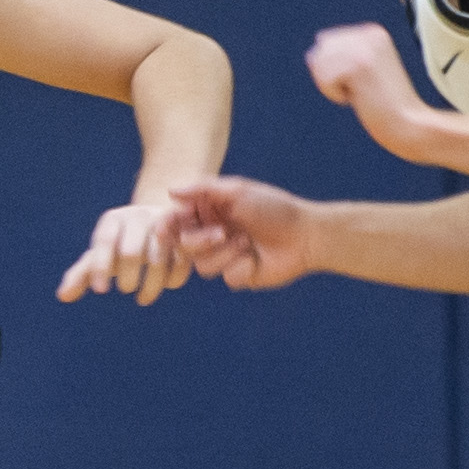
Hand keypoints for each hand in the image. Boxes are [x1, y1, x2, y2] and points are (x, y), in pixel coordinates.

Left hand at [55, 198, 190, 305]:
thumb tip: (63, 296)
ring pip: (158, 260)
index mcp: (113, 220)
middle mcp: (138, 217)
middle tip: (124, 289)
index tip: (100, 291)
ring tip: (142, 299)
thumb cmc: (121, 244)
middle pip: (131, 253)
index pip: (104, 243)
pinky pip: (180, 262)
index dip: (100, 268)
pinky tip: (165, 287)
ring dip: (150, 286)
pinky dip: (172, 280)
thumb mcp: (102, 254)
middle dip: (127, 277)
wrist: (158, 222)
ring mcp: (164, 225)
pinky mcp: (186, 235)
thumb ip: (83, 274)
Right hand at [174, 177, 321, 290]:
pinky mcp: (238, 275)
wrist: (305, 236)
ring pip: (202, 266)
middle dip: (201, 241)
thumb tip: (170, 191)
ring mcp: (224, 256)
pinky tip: (256, 259)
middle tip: (222, 233)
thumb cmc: (273, 208)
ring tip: (247, 243)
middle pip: (185, 246)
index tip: (163, 230)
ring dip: (225, 254)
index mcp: (210, 211)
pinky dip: (241, 267)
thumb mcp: (238, 191)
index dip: (167, 227)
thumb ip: (203, 189)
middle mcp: (213, 233)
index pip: (178, 220)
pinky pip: (225, 278)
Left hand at [306, 22, 430, 154]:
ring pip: (319, 64)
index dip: (334, 69)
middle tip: (360, 89)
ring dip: (332, 86)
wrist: (408, 123)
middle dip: (330, 75)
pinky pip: (324, 79)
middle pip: (319, 51)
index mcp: (372, 32)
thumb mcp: (363, 72)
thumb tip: (313, 49)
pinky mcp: (359, 62)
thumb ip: (341, 56)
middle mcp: (369, 34)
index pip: (326, 42)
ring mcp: (365, 47)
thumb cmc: (384, 105)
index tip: (363, 81)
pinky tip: (360, 98)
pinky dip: (335, 95)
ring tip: (360, 93)